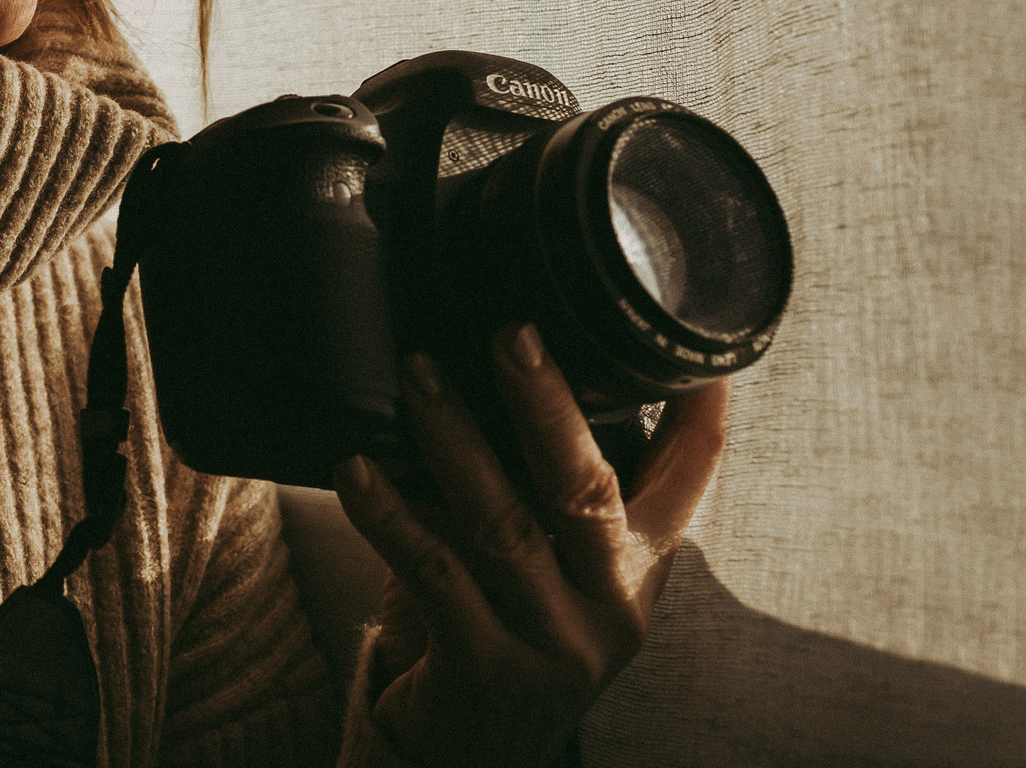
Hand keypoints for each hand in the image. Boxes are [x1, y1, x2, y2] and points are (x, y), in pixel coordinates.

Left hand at [331, 324, 728, 766]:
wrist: (472, 755)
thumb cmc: (501, 628)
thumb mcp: (546, 561)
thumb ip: (542, 487)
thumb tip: (507, 363)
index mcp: (636, 569)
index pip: (689, 483)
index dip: (700, 418)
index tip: (699, 353)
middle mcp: (611, 609)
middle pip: (587, 491)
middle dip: (548, 405)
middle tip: (511, 333)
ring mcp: (554, 646)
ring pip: (503, 525)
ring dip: (453, 442)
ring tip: (416, 379)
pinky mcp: (487, 671)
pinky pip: (433, 573)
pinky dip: (390, 515)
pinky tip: (357, 469)